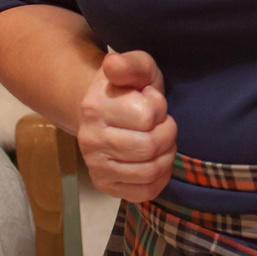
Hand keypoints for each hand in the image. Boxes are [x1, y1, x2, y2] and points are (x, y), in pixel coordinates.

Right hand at [77, 48, 176, 202]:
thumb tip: (114, 65)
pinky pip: (145, 191)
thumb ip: (131, 64)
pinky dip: (160, 176)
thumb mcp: (137, 68)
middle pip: (150, 146)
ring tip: (159, 139)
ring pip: (149, 171)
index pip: (148, 116)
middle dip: (166, 132)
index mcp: (95, 107)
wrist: (105, 112)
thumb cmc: (129, 89)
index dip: (159, 107)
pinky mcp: (105, 185)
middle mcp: (90, 140)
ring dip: (165, 154)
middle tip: (160, 123)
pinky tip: (155, 159)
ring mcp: (96, 166)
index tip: (151, 101)